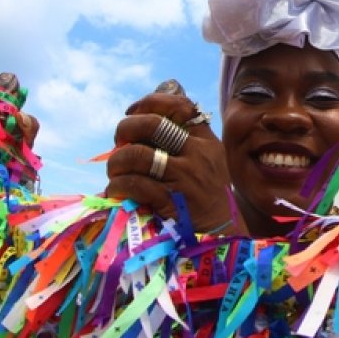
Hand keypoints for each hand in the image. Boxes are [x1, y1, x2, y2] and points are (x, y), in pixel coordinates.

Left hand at [104, 93, 242, 234]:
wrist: (223, 235)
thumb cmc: (209, 196)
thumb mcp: (210, 161)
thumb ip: (189, 139)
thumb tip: (153, 110)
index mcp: (207, 141)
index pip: (180, 106)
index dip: (150, 102)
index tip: (132, 112)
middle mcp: (198, 154)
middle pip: (153, 124)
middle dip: (126, 128)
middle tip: (119, 142)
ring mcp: (186, 177)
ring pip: (138, 155)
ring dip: (117, 161)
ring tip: (115, 171)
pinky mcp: (171, 201)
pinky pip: (135, 184)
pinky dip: (118, 186)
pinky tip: (116, 190)